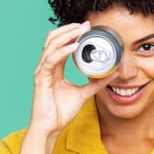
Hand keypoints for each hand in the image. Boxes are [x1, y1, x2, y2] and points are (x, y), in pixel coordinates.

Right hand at [29, 21, 117, 138]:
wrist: (50, 128)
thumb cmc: (60, 112)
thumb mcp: (82, 94)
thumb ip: (95, 84)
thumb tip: (112, 75)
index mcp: (54, 68)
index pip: (60, 44)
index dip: (71, 33)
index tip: (86, 28)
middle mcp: (46, 66)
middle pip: (53, 39)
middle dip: (69, 29)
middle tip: (85, 25)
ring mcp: (42, 71)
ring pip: (51, 45)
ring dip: (67, 36)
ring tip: (80, 31)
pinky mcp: (41, 78)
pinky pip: (50, 60)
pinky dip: (62, 51)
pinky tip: (73, 47)